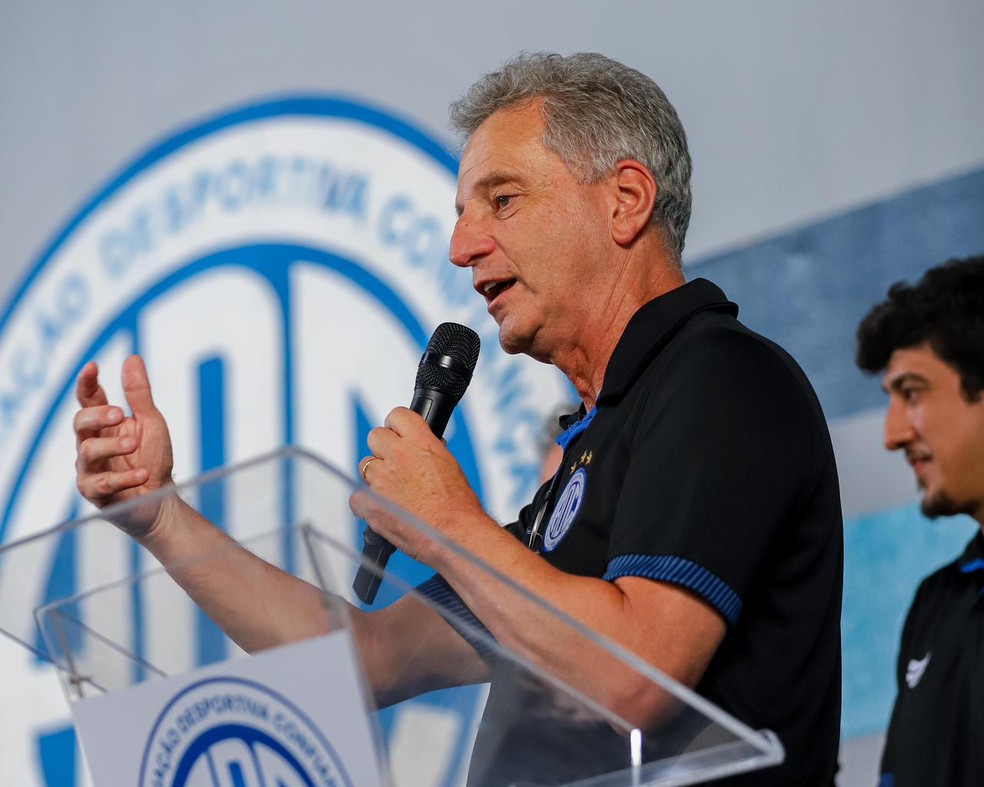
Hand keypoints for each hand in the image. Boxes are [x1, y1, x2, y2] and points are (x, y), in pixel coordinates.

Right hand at [74, 355, 174, 537]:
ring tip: (134, 445)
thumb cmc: (153, 457)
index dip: (87, 383)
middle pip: (80, 423)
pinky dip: (124, 478)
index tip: (93, 367)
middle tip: (118, 414)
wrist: (161, 498)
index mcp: (104, 424)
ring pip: (87, 452)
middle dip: (97, 416)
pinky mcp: (95, 492)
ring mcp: (90, 468)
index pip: (88, 399)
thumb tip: (132, 358)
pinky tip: (143, 474)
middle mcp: (92, 443)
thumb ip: (139, 394)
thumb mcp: (151, 422)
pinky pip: (101, 483)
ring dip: (112, 447)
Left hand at [352, 407, 485, 562]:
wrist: (454, 534)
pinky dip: (367, 503)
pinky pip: (357, 497)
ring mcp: (381, 479)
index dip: (397, 427)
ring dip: (376, 476)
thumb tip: (419, 446)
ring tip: (395, 493)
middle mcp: (398, 455)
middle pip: (375, 437)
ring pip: (365, 466)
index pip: (397, 415)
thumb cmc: (458, 505)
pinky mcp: (370, 503)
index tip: (398, 435)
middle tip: (395, 465)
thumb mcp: (448, 464)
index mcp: (420, 442)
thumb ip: (427, 450)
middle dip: (384, 449)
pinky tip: (384, 508)